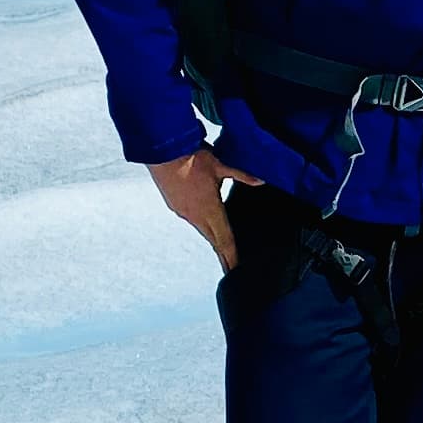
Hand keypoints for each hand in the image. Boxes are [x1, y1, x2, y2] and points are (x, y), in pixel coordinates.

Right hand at [147, 145, 261, 271]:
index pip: (225, 240)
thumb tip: (261, 180)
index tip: (236, 270)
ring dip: (213, 240)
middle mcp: (195, 215)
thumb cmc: (190, 158)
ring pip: (202, 230)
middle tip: (231, 268)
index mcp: (210, 210)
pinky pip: (192, 219)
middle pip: (214, 240)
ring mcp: (183, 211)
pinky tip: (204, 223)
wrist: (161, 152)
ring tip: (221, 250)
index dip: (232, 256)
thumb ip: (242, 174)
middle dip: (224, 255)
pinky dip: (202, 225)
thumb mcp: (221, 165)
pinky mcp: (175, 204)